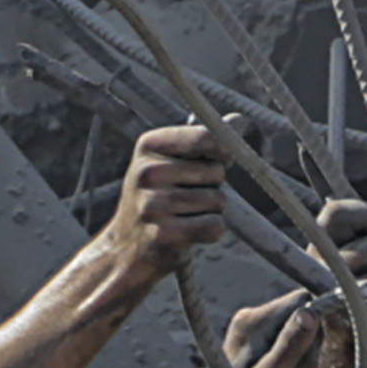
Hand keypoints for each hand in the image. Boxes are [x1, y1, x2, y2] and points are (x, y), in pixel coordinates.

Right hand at [96, 122, 228, 279]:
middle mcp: (147, 172)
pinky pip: (214, 226)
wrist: (127, 247)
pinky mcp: (163, 235)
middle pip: (216, 172)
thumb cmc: (158, 197)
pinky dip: (211, 231)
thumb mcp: (171, 161)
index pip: (205, 137)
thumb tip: (239, 119)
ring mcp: (152, 204)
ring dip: (210, 211)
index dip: (221, 152)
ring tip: (184, 215)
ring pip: (217, 200)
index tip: (217, 161)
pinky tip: (189, 232)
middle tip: (186, 197)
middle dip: (212, 186)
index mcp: (148, 145)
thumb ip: (205, 141)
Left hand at [211, 281, 366, 367]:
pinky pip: (293, 349)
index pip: (305, 300)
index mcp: (253, 320)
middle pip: (306, 319)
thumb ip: (291, 346)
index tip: (303, 359)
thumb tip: (311, 313)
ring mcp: (254, 330)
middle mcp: (252, 318)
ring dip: (301, 366)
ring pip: (303, 337)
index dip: (315, 328)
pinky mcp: (259, 344)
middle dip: (307, 352)